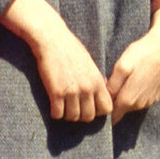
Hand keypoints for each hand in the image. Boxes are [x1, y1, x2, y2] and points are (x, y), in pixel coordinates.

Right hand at [2, 0, 111, 122]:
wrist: (53, 40)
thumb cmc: (72, 50)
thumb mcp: (91, 64)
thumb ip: (97, 80)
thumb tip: (102, 91)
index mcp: (98, 81)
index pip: (107, 108)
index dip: (99, 112)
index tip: (90, 107)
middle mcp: (87, 89)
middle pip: (89, 117)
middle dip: (82, 115)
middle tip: (74, 108)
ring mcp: (72, 92)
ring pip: (73, 117)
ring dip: (67, 115)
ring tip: (63, 107)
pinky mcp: (56, 93)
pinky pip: (57, 114)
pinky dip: (55, 113)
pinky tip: (54, 105)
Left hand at [105, 7, 159, 123]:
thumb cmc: (140, 55)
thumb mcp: (121, 67)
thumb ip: (112, 86)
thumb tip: (105, 99)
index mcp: (128, 99)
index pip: (112, 115)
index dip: (106, 109)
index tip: (102, 98)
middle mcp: (139, 105)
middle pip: (121, 110)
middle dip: (115, 102)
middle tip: (112, 84)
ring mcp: (149, 101)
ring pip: (131, 106)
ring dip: (125, 98)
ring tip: (125, 80)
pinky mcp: (155, 97)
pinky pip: (140, 101)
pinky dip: (136, 95)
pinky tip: (136, 81)